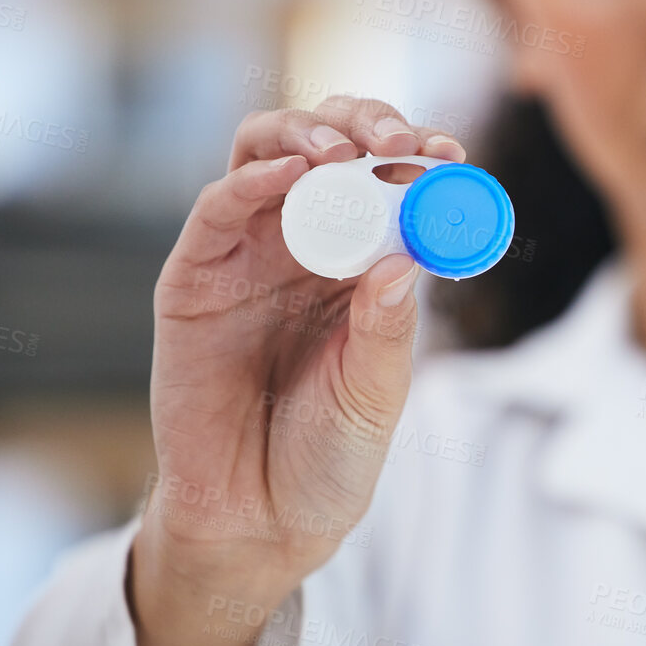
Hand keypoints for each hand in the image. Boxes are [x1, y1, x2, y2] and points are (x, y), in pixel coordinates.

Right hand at [136, 96, 466, 594]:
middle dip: (365, 124)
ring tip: (346, 151)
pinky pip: (216, 208)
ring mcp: (246, 255)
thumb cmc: (329, 452)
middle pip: (326, 146)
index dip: (417, 155)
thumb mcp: (378, 388)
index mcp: (359, 261)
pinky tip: (291, 176)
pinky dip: (251, 179)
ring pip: (267, 153)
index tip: (453, 154)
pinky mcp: (192, 279)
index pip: (387, 180)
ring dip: (308, 135)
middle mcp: (303, 244)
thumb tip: (405, 254)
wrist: (259, 520)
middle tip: (401, 140)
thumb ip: (390, 323)